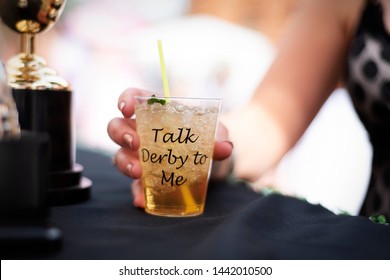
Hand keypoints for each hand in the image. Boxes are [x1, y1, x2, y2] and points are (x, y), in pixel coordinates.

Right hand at [107, 88, 232, 207]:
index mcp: (157, 113)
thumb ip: (218, 137)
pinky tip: (141, 200)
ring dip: (125, 163)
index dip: (126, 100)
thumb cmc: (208, 140)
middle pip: (118, 127)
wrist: (213, 166)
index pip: (135, 98)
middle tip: (135, 143)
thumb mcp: (215, 135)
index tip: (127, 109)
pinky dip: (137, 192)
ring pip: (120, 155)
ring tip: (138, 172)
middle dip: (121, 134)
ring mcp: (141, 156)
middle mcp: (143, 132)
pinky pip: (135, 185)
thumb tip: (226, 146)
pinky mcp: (146, 178)